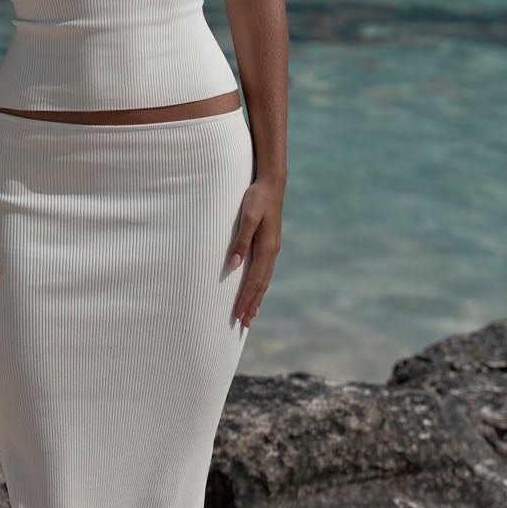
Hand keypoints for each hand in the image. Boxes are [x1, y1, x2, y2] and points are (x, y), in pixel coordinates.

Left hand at [227, 176, 281, 330]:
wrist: (272, 182)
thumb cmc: (257, 197)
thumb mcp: (247, 217)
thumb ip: (241, 241)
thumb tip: (233, 266)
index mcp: (267, 248)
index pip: (255, 280)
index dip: (247, 299)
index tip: (239, 315)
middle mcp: (272, 251)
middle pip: (262, 285)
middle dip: (252, 305)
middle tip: (243, 325)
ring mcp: (272, 248)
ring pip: (264, 280)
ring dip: (256, 299)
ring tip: (250, 317)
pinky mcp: (269, 244)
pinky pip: (264, 271)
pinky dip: (260, 286)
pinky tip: (256, 291)